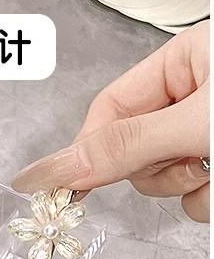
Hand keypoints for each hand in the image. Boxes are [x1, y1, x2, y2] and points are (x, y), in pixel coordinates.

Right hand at [11, 20, 209, 220]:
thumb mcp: (196, 122)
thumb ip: (129, 144)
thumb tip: (62, 164)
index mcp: (186, 59)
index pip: (112, 107)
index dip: (89, 148)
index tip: (59, 185)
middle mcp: (197, 93)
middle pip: (135, 150)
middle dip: (157, 169)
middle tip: (189, 160)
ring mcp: (210, 132)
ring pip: (166, 179)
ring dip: (187, 187)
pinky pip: (195, 196)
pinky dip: (207, 199)